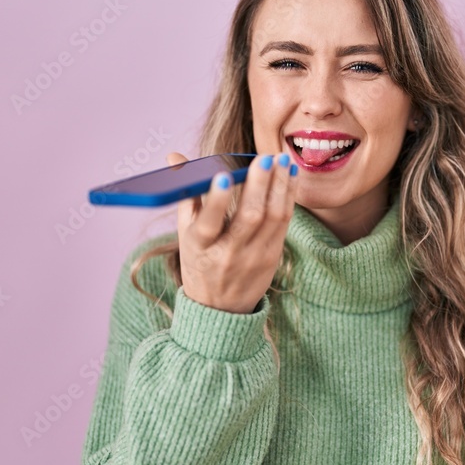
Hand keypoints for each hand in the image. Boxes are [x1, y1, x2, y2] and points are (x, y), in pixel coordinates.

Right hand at [168, 151, 297, 313]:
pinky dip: (288, 196)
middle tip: (266, 158)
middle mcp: (228, 254)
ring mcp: (254, 257)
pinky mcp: (272, 257)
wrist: (220, 309)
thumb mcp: (186, 233)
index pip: (208, 223)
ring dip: (280, 185)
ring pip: (272, 217)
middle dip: (259, 184)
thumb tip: (174, 155)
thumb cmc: (199, 261)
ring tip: (282, 159)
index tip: (224, 176)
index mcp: (200, 247)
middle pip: (249, 217)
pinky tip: (290, 175)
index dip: (217, 200)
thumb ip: (186, 194)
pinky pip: (284, 222)